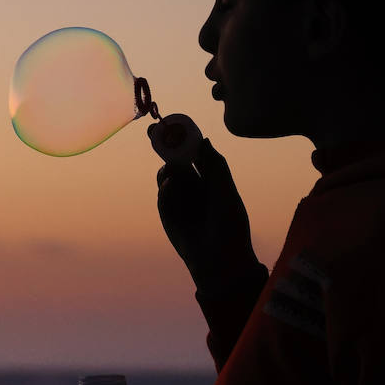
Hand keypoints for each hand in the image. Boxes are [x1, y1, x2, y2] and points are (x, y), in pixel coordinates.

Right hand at [152, 136, 260, 296]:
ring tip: (172, 168)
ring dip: (168, 169)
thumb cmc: (230, 228)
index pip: (195, 153)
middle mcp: (194, 187)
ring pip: (167, 177)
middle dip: (165, 146)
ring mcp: (180, 200)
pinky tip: (170, 186)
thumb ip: (216, 167)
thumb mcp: (226, 193)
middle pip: (177, 160)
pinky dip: (166, 189)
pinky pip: (163, 196)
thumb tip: (204, 140)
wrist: (220, 261)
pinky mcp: (169, 215)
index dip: (185, 138)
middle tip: (154, 131)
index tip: (175, 123)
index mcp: (211, 179)